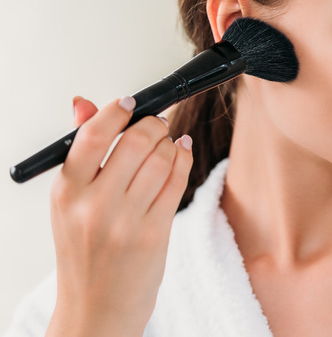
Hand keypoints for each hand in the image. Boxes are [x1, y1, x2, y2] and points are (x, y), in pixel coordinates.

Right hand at [45, 96, 192, 336]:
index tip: (130, 102)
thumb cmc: (85, 257)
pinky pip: (177, 182)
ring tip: (169, 143)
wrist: (96, 311)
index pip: (92, 135)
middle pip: (135, 142)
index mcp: (66, 193)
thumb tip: (84, 104)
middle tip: (157, 124)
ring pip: (161, 159)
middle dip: (153, 125)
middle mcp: (94, 205)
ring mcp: (125, 220)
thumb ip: (82, 153)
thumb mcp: (70, 205)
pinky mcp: (154, 233)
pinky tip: (182, 154)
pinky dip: (184, 160)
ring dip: (171, 143)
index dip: (116, 110)